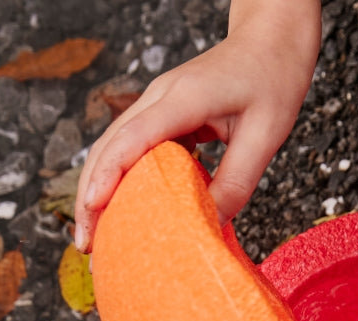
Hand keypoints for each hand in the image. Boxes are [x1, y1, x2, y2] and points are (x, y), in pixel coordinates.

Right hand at [74, 0, 320, 250]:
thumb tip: (208, 226)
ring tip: (92, 238)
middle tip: (85, 245)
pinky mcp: (160, 115)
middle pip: (109, 146)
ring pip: (112, 148)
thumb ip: (237, 181)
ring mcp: (155, 104)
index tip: (92, 207)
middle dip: (91, 196)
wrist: (269, 40)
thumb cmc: (272, 81)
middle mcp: (160, 96)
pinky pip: (128, 150)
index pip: (135, 136)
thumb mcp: (266, 136)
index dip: (110, 173)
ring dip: (97, 192)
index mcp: (185, 97)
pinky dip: (116, 182)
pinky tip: (117, 214)